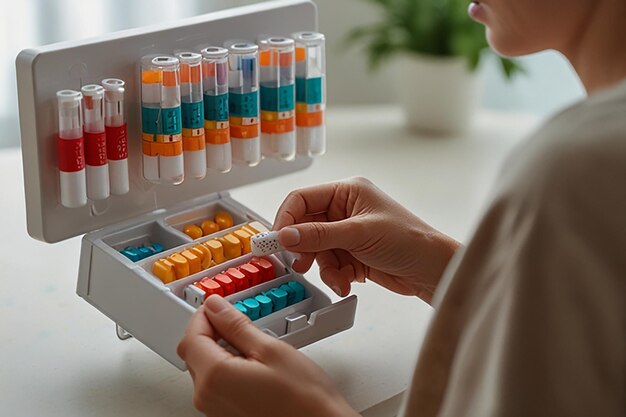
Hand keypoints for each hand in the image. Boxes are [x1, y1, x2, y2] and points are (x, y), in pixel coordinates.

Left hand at [178, 295, 358, 416]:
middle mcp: (207, 397)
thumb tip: (217, 308)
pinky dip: (228, 368)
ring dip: (220, 350)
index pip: (191, 337)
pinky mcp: (225, 415)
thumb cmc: (303, 398)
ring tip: (252, 343)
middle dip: (211, 331)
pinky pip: (216, 385)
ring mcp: (215, 410)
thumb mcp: (271, 349)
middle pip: (194, 353)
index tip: (217, 305)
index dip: (203, 315)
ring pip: (204, 368)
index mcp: (215, 377)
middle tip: (236, 319)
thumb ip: (236, 326)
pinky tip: (253, 364)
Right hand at [273, 177, 459, 302]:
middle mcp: (345, 210)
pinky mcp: (352, 254)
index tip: (277, 240)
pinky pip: (329, 265)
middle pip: (306, 227)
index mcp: (347, 192)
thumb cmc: (408, 241)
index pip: (303, 199)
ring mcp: (348, 233)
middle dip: (304, 248)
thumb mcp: (359, 234)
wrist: (432, 270)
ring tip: (338, 277)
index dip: (286, 219)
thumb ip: (319, 235)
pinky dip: (335, 276)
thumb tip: (286, 235)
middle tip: (300, 263)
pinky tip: (348, 282)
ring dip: (323, 267)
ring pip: (316, 250)